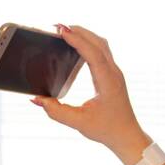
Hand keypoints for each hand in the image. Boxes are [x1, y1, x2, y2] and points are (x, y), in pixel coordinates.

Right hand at [30, 24, 149, 163]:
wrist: (127, 136)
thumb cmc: (107, 130)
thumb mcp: (79, 123)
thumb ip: (57, 112)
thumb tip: (37, 99)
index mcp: (108, 83)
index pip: (93, 54)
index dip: (77, 41)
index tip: (62, 31)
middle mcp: (114, 74)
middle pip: (98, 43)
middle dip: (79, 32)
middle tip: (58, 28)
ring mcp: (115, 73)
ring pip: (102, 45)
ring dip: (85, 35)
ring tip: (66, 32)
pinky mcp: (113, 75)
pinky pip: (102, 51)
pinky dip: (89, 43)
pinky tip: (77, 44)